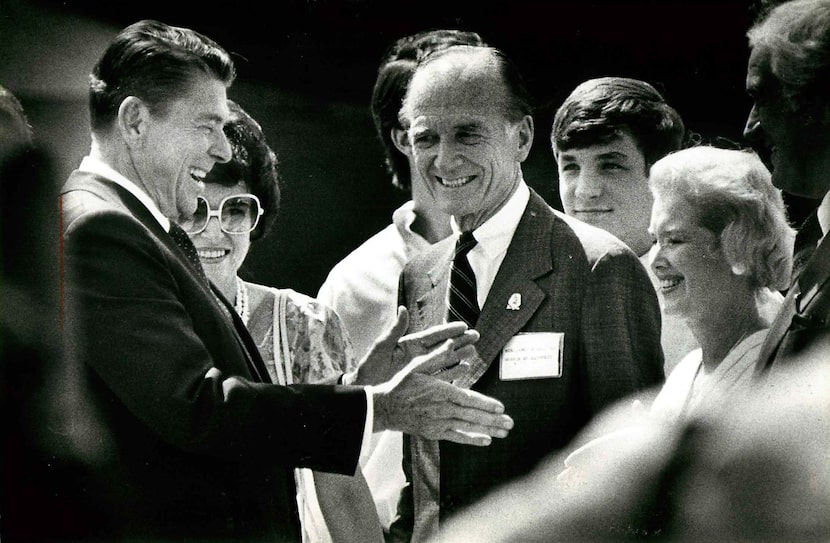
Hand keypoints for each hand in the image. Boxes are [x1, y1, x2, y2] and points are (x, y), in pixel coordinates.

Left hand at [351, 306, 478, 385]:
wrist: (366, 390)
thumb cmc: (369, 368)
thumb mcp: (381, 348)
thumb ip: (394, 331)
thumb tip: (403, 309)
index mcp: (409, 345)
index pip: (432, 335)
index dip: (448, 330)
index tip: (463, 325)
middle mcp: (418, 356)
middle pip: (443, 346)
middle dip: (460, 341)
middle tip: (476, 336)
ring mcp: (422, 369)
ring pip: (445, 360)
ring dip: (460, 355)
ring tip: (474, 351)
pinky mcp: (422, 382)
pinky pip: (441, 376)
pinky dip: (454, 373)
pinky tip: (465, 369)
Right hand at [371, 366, 513, 445]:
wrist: (386, 407)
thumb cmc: (402, 384)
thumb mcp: (417, 365)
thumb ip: (437, 356)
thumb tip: (451, 342)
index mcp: (441, 391)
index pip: (468, 399)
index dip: (486, 404)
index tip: (501, 407)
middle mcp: (442, 409)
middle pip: (472, 415)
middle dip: (493, 420)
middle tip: (511, 423)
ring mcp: (438, 422)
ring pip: (467, 427)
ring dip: (488, 430)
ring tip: (504, 432)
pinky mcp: (434, 432)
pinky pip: (456, 438)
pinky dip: (472, 440)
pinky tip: (486, 441)